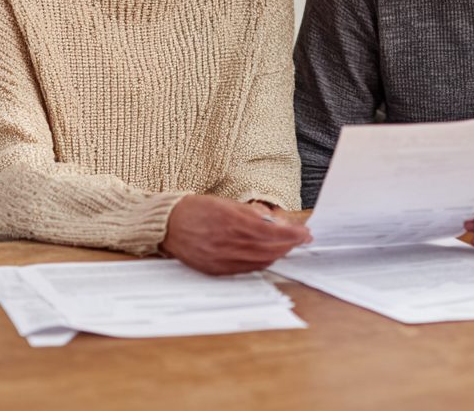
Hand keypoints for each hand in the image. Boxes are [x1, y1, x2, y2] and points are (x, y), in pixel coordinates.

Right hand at [160, 194, 311, 274]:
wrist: (168, 225)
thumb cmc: (196, 209)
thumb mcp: (226, 203)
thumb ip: (250, 213)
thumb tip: (274, 220)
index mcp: (231, 221)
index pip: (271, 231)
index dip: (291, 233)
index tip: (305, 232)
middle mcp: (228, 242)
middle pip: (268, 248)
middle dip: (289, 244)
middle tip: (302, 239)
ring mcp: (221, 258)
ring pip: (259, 261)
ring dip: (277, 254)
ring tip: (288, 247)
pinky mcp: (215, 269)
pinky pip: (244, 270)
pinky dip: (260, 263)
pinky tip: (267, 257)